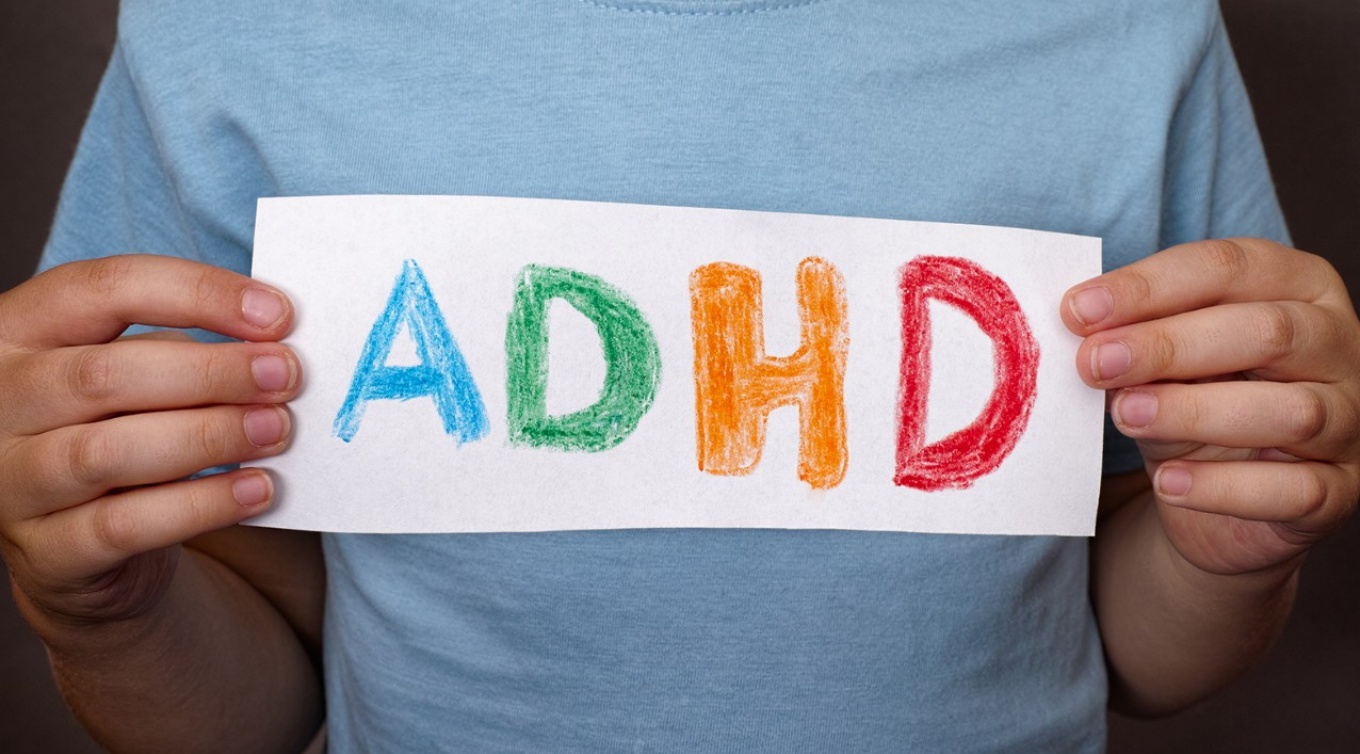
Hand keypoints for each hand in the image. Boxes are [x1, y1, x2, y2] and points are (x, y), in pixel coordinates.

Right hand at [0, 255, 299, 629]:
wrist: (81, 543)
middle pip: (105, 374)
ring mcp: (12, 480)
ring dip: (210, 436)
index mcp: (20, 330)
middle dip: (211, 372)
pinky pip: (126, 525)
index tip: (278, 314)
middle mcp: (1, 401)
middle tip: (285, 376)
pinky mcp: (47, 551)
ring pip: (110, 451)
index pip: (104, 289)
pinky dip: (202, 504)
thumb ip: (191, 349)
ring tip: (277, 429)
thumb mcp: (142, 374)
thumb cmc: (122, 428)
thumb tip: (274, 347)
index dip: (198, 293)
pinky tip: (257, 488)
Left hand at [1063, 239, 1359, 576]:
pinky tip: (1168, 482)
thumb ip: (1136, 336)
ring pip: (1289, 410)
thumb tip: (1081, 324)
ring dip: (1195, 411)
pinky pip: (1294, 490)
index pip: (1230, 267)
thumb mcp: (1161, 360)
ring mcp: (1351, 420)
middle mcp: (1339, 344)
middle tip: (1095, 363)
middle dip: (1169, 344)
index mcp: (1298, 286)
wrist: (1217, 497)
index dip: (1150, 285)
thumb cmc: (1192, 400)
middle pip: (1268, 331)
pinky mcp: (1341, 490)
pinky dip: (1224, 487)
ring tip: (1126, 415)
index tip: (1079, 310)